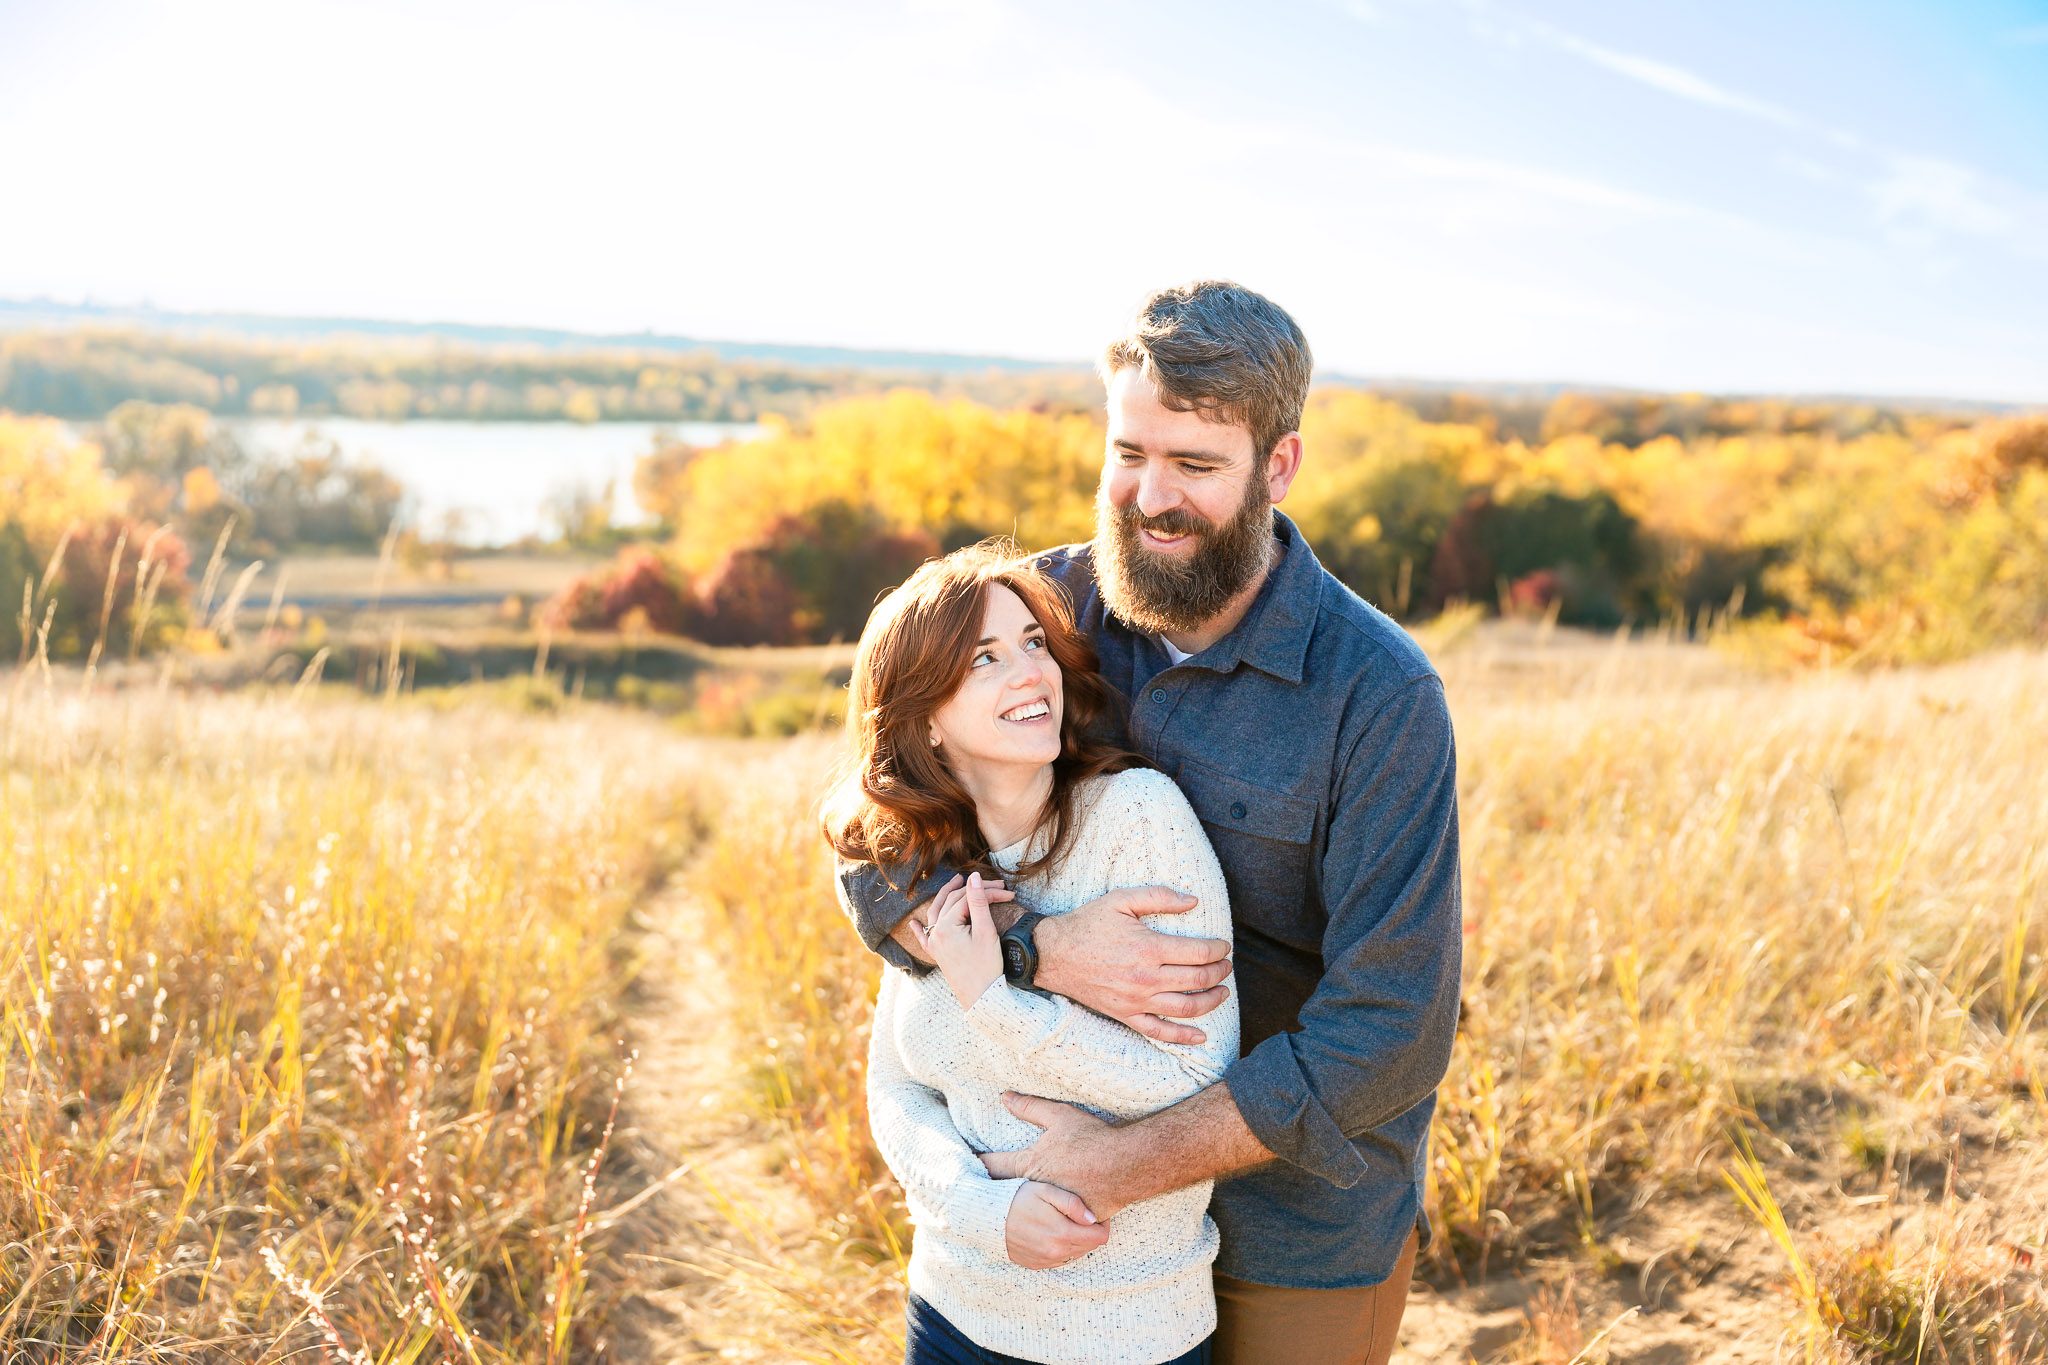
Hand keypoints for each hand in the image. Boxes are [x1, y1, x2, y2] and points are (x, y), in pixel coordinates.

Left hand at [888, 873, 1014, 967]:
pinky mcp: (937, 956)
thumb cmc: (986, 967)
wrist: (982, 999)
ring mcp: (935, 945)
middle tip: (996, 885)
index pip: (968, 899)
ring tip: (957, 882)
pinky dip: (919, 929)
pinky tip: (914, 923)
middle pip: (954, 902)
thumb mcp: (985, 931)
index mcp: (946, 926)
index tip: (1008, 893)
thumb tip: (973, 877)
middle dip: (975, 891)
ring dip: (946, 896)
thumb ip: (978, 902)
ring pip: (937, 912)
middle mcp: (936, 933)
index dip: (989, 892)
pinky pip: (924, 939)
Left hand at [980, 1092, 1130, 1220]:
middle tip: (974, 1195)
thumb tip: (1004, 1097)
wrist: (1127, 1165)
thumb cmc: (1093, 1139)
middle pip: (1006, 1195)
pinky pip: (1054, 1226)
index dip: (978, 1165)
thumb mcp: (1060, 1116)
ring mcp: (1054, 1210)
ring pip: (1029, 1214)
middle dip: (992, 1194)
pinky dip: (1047, 1227)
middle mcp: (1037, 1190)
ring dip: (1018, 1214)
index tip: (967, 1165)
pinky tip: (1040, 1230)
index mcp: (1030, 1164)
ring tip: (1005, 1215)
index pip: (994, 1166)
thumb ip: (1030, 1107)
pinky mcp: (1072, 1223)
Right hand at [1003, 1180, 1108, 1267]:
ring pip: (1076, 1254)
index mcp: (1062, 1234)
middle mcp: (1056, 1253)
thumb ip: (1072, 1203)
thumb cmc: (1018, 1198)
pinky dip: (1062, 1247)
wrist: (987, 1217)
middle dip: (1090, 1231)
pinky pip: (1060, 1260)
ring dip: (1076, 1240)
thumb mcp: (1045, 1191)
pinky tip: (1051, 1232)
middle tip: (1079, 1214)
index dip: (1102, 1224)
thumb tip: (1092, 1218)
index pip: (1100, 1237)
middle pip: (1090, 1246)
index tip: (1094, 1212)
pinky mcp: (1036, 1265)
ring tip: (1064, 1222)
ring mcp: (1046, 1261)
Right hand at [1035, 887, 1231, 1043]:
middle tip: (1227, 965)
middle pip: (1198, 980)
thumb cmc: (1088, 924)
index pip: (1199, 953)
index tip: (1224, 946)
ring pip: (1186, 1008)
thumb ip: (1158, 897)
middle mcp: (1147, 978)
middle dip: (1220, 972)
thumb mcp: (1121, 900)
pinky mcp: (1126, 1015)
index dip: (1218, 949)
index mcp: (1149, 948)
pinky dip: (1183, 1037)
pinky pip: (1159, 1031)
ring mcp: (1137, 1000)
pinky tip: (1201, 1036)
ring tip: (1222, 991)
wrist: (1054, 954)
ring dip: (1212, 1001)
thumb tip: (1193, 900)